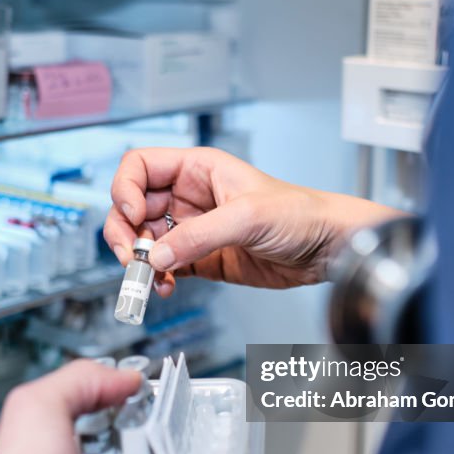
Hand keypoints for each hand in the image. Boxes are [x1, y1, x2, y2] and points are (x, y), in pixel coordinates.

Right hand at [105, 147, 402, 294]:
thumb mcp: (248, 217)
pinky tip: (166, 287)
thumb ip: (198, 236)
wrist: (328, 249)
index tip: (134, 216)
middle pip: (133, 206)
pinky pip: (165, 266)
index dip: (126, 189)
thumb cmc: (302, 214)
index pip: (140, 167)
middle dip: (124, 231)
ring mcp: (193, 228)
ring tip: (149, 277)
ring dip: (139, 260)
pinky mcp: (201, 258)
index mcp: (198, 169)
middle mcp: (190, 195)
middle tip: (130, 255)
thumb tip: (156, 256)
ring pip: (144, 240)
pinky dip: (158, 278)